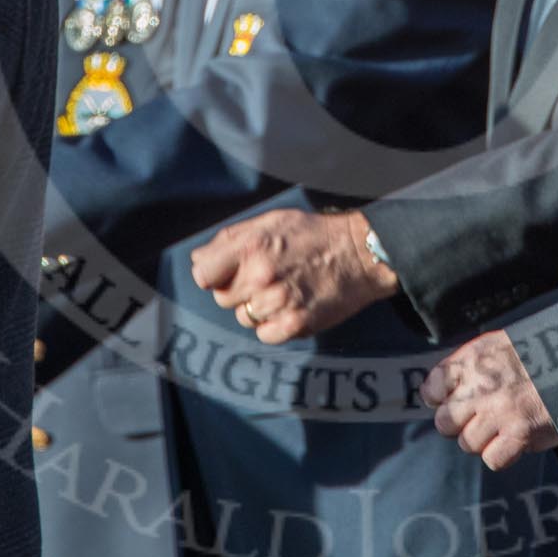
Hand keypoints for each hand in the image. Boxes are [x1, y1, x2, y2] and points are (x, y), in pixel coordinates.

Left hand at [190, 209, 398, 343]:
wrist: (360, 254)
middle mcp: (261, 275)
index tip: (223, 274)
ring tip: (283, 290)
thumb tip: (197, 259)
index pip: (203, 275)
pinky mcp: (295, 324)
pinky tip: (291, 306)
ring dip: (257, 308)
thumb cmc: (313, 234)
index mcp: (251, 246)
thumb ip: (230, 239)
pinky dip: (274, 325)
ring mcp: (278, 301)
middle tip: (264, 278)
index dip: (211, 276)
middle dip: (238, 290)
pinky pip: (264, 334)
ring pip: (244, 317)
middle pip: (223, 298)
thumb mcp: (271, 221)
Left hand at [420, 329, 557, 471]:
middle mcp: (480, 386)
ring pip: (467, 444)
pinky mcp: (519, 434)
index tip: (453, 400)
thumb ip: (472, 364)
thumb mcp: (501, 344)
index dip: (440, 399)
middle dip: (460, 424)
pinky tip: (515, 440)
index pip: (431, 389)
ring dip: (483, 440)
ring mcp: (498, 412)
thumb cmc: (543, 352)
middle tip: (481, 418)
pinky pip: (492, 459)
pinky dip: (502, 455)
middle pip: (444, 423)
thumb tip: (448, 389)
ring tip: (503, 427)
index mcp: (473, 359)